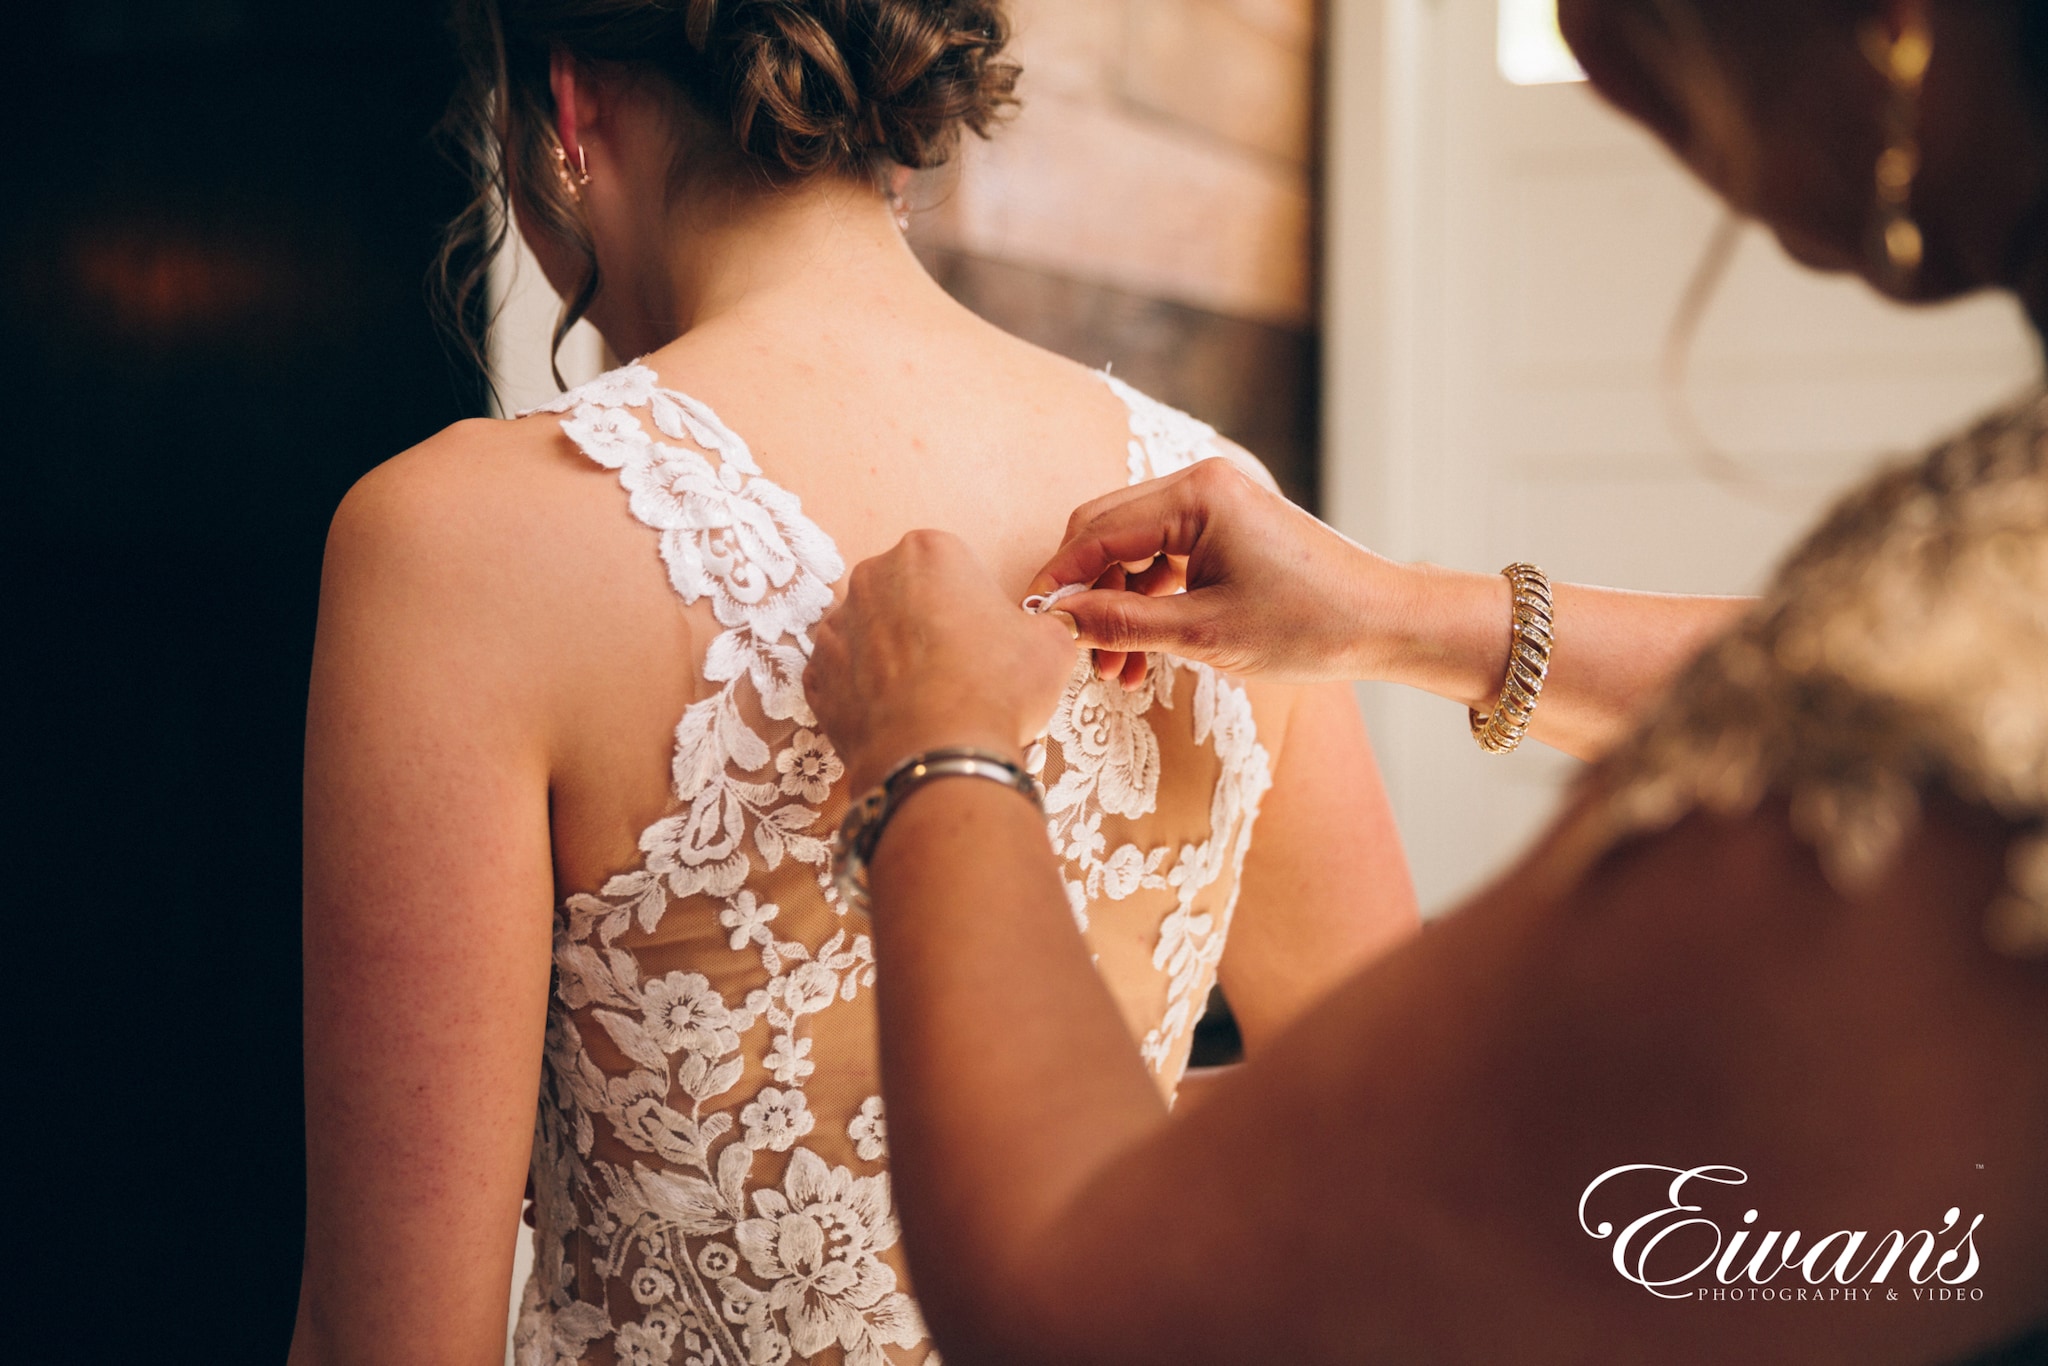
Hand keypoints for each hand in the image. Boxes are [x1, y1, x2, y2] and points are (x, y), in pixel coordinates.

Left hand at [808, 530, 1080, 792]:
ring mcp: (836, 627)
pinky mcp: (816, 675)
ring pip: (870, 632)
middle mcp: (872, 577)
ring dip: (892, 655)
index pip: (952, 565)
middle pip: (905, 592)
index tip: (985, 635)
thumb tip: (1042, 631)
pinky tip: (896, 714)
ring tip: (925, 696)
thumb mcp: (1051, 646)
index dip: (972, 602)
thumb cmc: (996, 688)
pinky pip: (844, 674)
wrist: (939, 756)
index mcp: (927, 551)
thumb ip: (1043, 625)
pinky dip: (864, 690)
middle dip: (925, 621)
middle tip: (958, 666)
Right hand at [1028, 457, 1403, 685]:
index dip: (1058, 578)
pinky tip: (1141, 655)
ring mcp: (1214, 506)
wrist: (1385, 625)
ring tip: (1116, 672)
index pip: (1097, 530)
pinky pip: (1163, 560)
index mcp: (1197, 494)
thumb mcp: (1205, 634)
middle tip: (1074, 654)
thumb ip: (1123, 624)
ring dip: (1116, 608)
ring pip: (1132, 552)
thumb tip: (1058, 620)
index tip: (1033, 624)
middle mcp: (1202, 485)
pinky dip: (1146, 604)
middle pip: (1107, 533)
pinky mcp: (1225, 530)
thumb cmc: (1309, 625)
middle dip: (1086, 596)